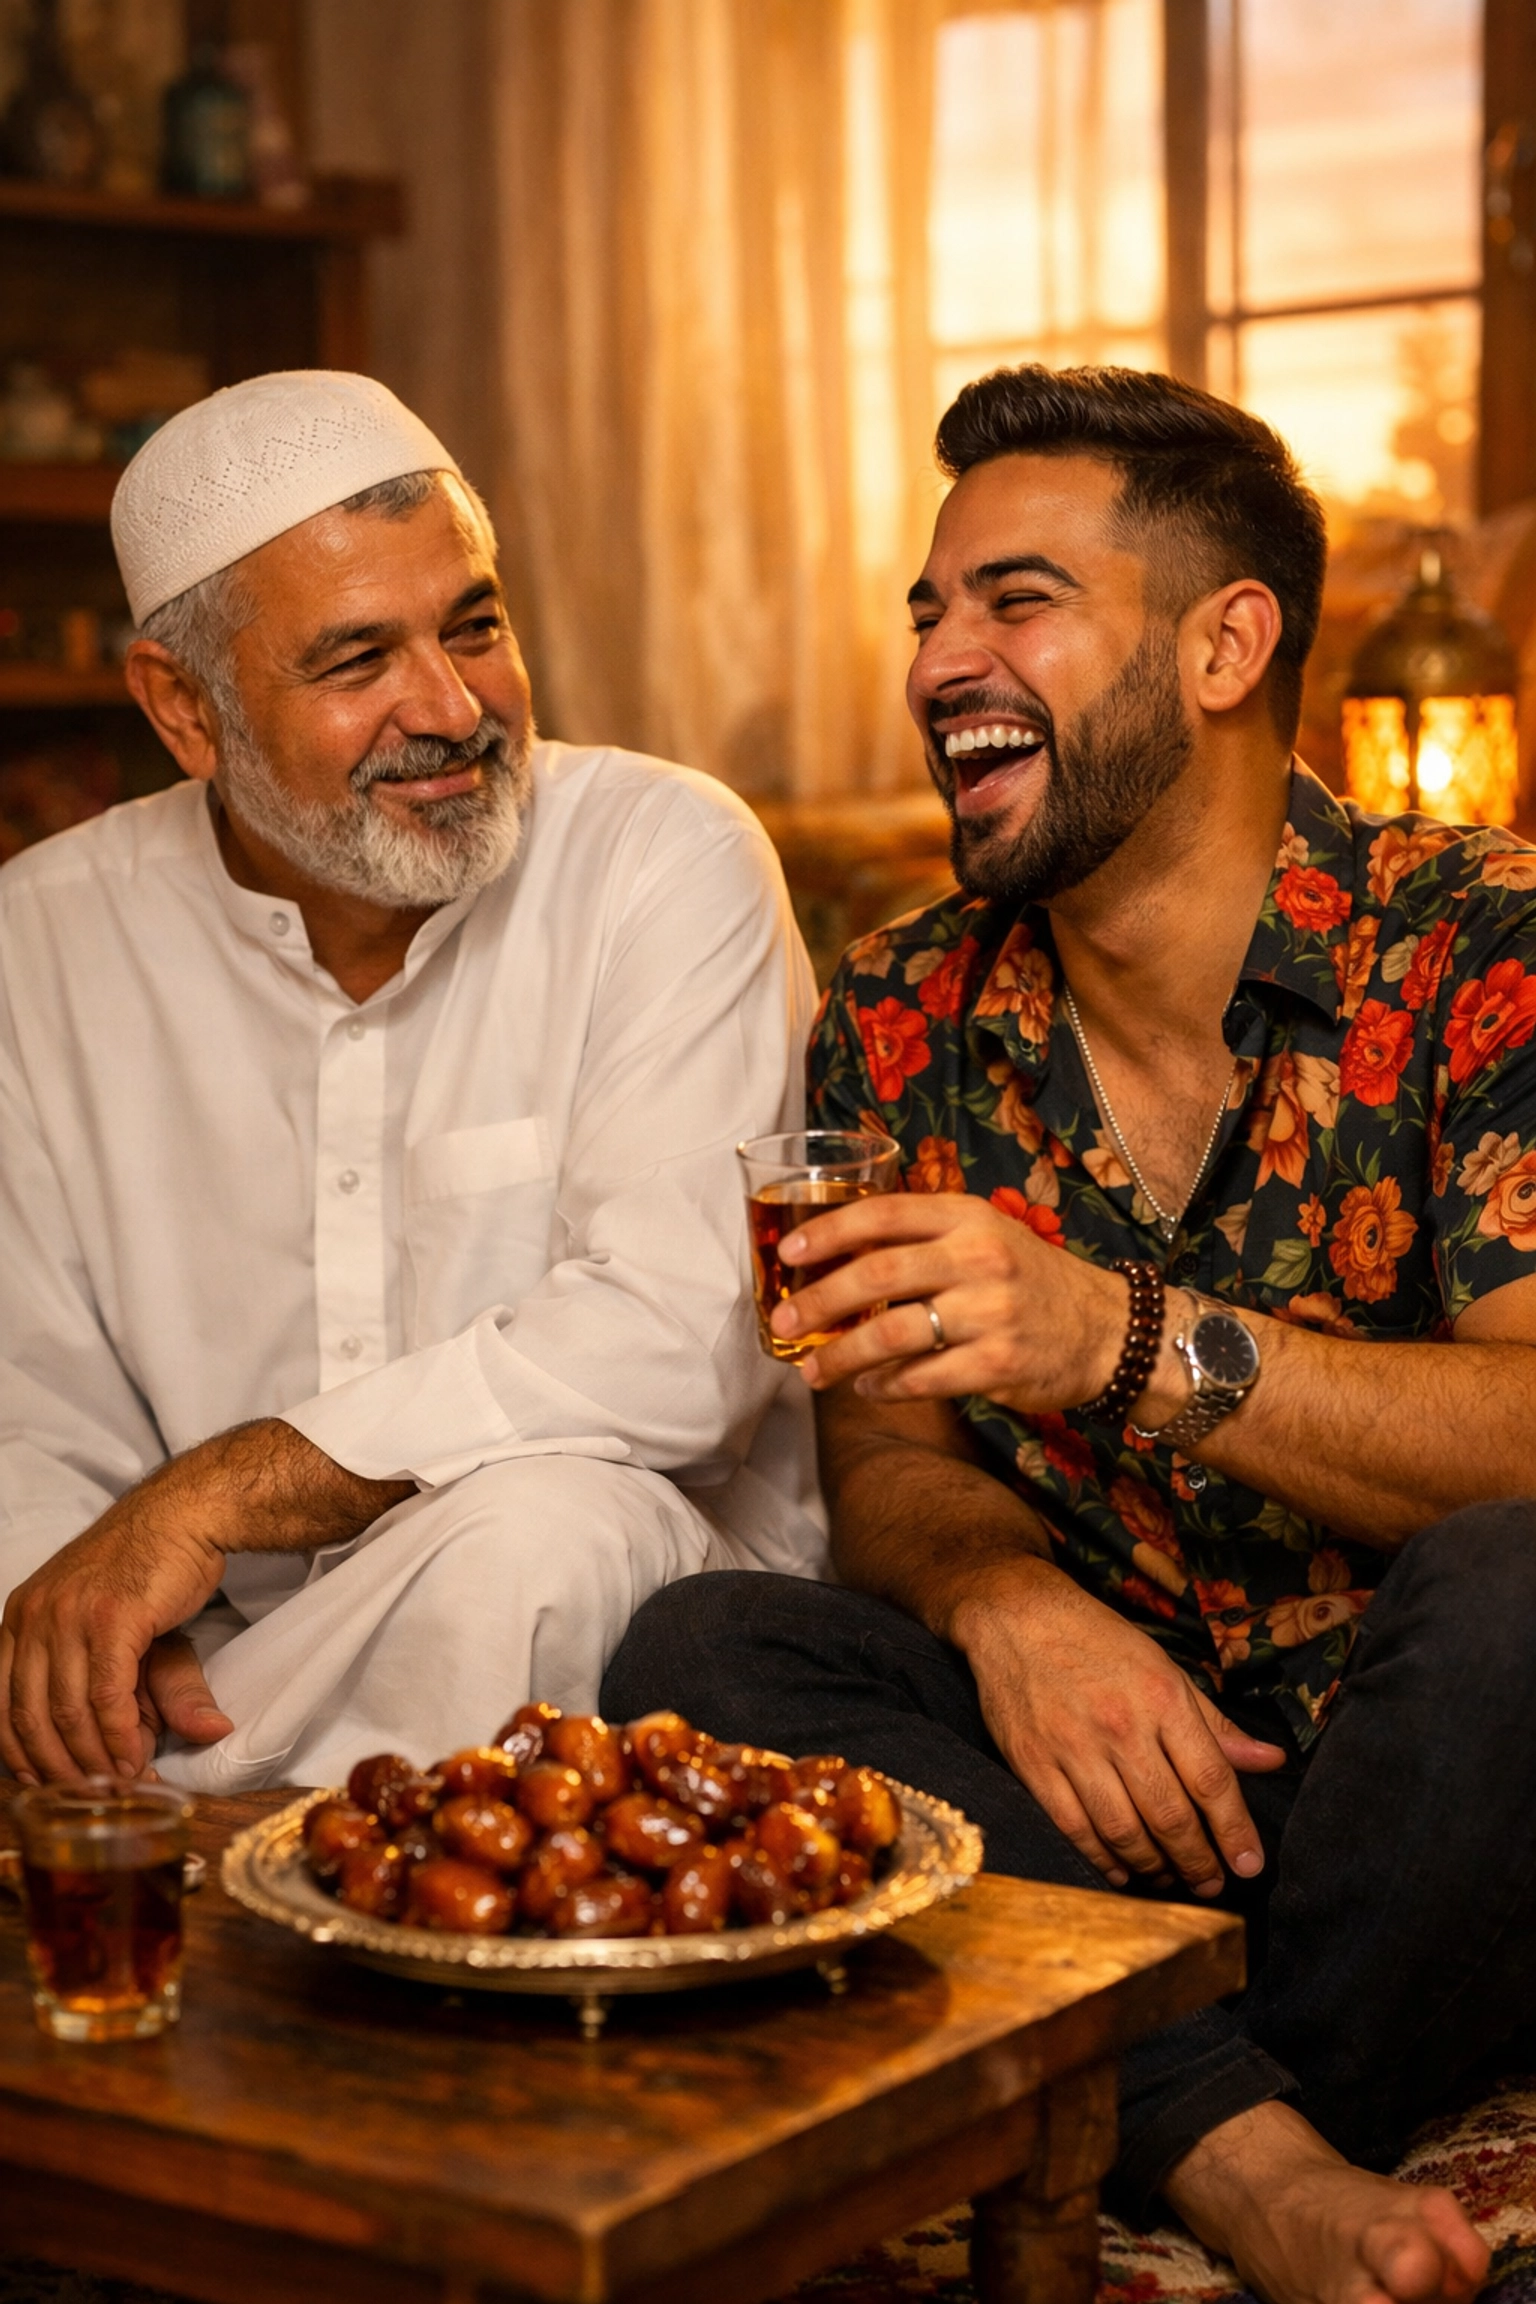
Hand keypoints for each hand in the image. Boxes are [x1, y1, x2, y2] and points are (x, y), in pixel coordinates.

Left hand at [0, 1484, 226, 1783]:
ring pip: (66, 1712)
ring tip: (124, 1780)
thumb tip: (165, 1742)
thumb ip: (129, 1695)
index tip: (50, 1784)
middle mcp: (33, 1616)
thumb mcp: (126, 1639)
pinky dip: (119, 1736)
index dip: (21, 1754)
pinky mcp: (111, 1618)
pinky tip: (136, 1754)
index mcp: (20, 1618)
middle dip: (59, 1767)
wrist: (186, 1517)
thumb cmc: (150, 1573)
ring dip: (95, 1758)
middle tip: (92, 1794)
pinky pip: (107, 1696)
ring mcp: (68, 1616)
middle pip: (29, 1716)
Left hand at [772, 1191, 1128, 1410]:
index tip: (788, 1253)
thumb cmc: (1030, 1280)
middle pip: (878, 1274)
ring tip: (813, 1371)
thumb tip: (837, 1258)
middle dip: (819, 1301)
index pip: (884, 1214)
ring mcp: (992, 1312)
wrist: (1108, 1330)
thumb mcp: (985, 1236)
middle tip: (782, 1320)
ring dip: (843, 1355)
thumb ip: (923, 1238)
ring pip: (894, 1334)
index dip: (829, 1230)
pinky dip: (886, 1386)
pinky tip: (867, 1387)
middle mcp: (979, 1257)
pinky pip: (924, 1378)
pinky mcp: (1000, 1363)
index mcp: (967, 1217)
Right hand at [953, 1556, 1286, 1896]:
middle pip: (1170, 1815)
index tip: (1249, 1865)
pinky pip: (1074, 1827)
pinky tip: (1121, 1871)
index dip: (1234, 1831)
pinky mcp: (1032, 1763)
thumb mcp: (1164, 1667)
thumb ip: (1214, 1723)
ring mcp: (1072, 1746)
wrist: (1015, 1615)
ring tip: (1171, 1878)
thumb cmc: (1097, 1639)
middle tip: (1212, 1884)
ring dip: (1154, 1866)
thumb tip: (1269, 1761)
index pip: (1211, 1779)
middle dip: (1198, 1861)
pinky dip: (1101, 1859)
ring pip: (1123, 1830)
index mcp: (1162, 1697)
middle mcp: (1121, 1725)